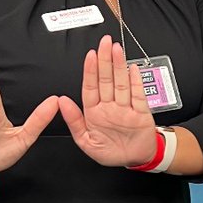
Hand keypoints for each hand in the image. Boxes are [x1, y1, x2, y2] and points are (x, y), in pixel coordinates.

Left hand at [59, 35, 159, 166]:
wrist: (135, 160)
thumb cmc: (111, 152)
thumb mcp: (86, 142)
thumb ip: (74, 122)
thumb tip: (61, 102)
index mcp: (95, 112)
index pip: (91, 87)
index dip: (90, 71)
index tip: (90, 55)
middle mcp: (110, 106)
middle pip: (106, 79)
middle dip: (105, 60)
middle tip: (104, 42)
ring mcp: (126, 108)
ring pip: (121, 83)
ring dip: (119, 66)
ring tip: (116, 49)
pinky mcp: (141, 113)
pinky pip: (138, 95)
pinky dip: (136, 82)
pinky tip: (133, 69)